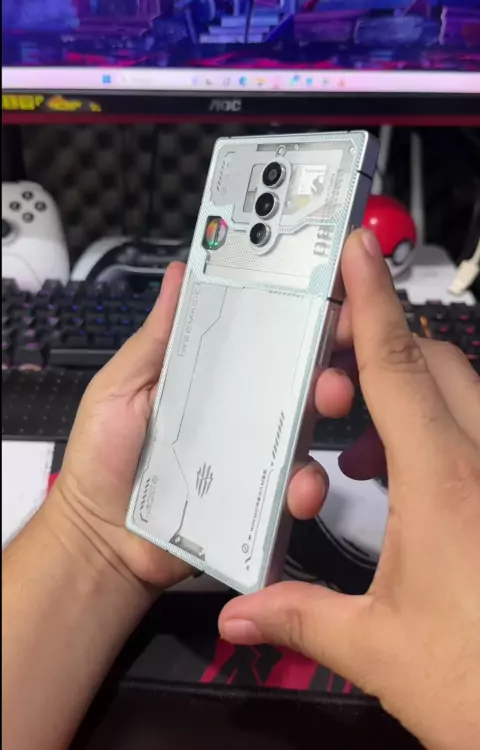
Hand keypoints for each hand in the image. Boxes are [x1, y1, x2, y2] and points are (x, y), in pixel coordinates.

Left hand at [47, 262, 354, 593]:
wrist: (101, 540)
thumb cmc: (104, 459)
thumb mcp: (121, 387)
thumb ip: (156, 339)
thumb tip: (179, 274)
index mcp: (210, 377)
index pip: (259, 337)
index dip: (293, 312)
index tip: (323, 287)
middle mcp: (239, 411)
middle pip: (295, 375)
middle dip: (325, 348)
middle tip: (342, 331)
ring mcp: (253, 455)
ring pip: (304, 426)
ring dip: (328, 404)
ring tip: (330, 396)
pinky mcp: (259, 500)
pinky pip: (293, 489)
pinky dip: (304, 486)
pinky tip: (297, 485)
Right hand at [219, 230, 479, 749]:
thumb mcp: (376, 647)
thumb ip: (298, 615)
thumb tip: (240, 613)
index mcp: (443, 484)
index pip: (397, 366)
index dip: (371, 300)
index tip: (358, 253)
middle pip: (435, 363)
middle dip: (379, 348)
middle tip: (330, 371)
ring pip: (461, 393)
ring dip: (406, 395)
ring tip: (358, 442)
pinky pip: (475, 433)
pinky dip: (432, 432)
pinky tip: (400, 480)